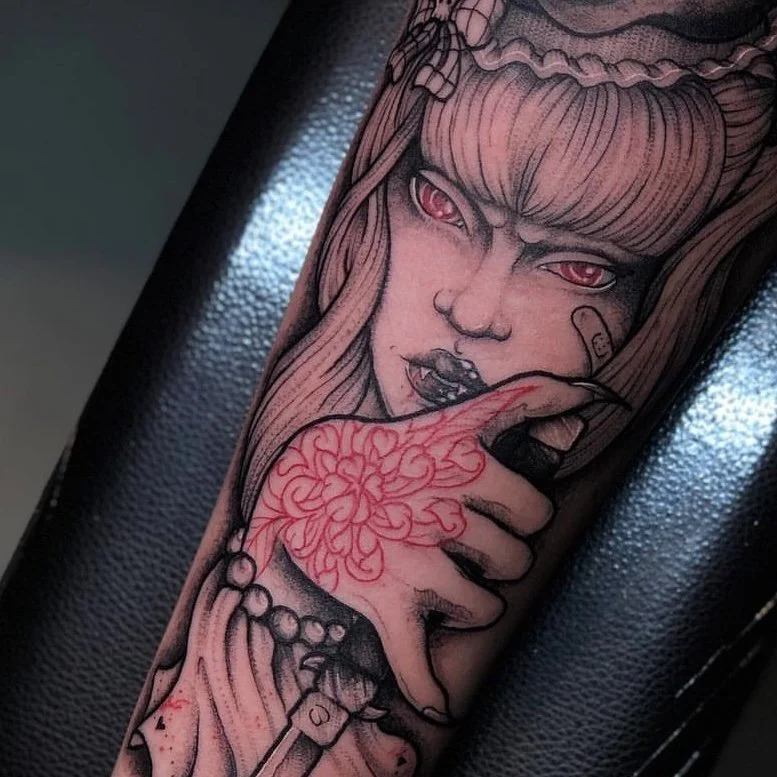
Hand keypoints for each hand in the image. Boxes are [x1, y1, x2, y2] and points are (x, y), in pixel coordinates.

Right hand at [245, 373, 604, 722]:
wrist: (311, 477)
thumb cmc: (390, 450)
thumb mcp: (457, 413)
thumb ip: (528, 397)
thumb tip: (594, 392)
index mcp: (463, 465)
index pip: (535, 510)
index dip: (523, 517)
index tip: (500, 511)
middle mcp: (441, 510)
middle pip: (514, 562)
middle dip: (498, 558)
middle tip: (465, 544)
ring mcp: (413, 558)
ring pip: (483, 608)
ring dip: (472, 603)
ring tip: (447, 581)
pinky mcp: (384, 598)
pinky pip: (413, 658)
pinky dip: (426, 686)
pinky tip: (440, 702)